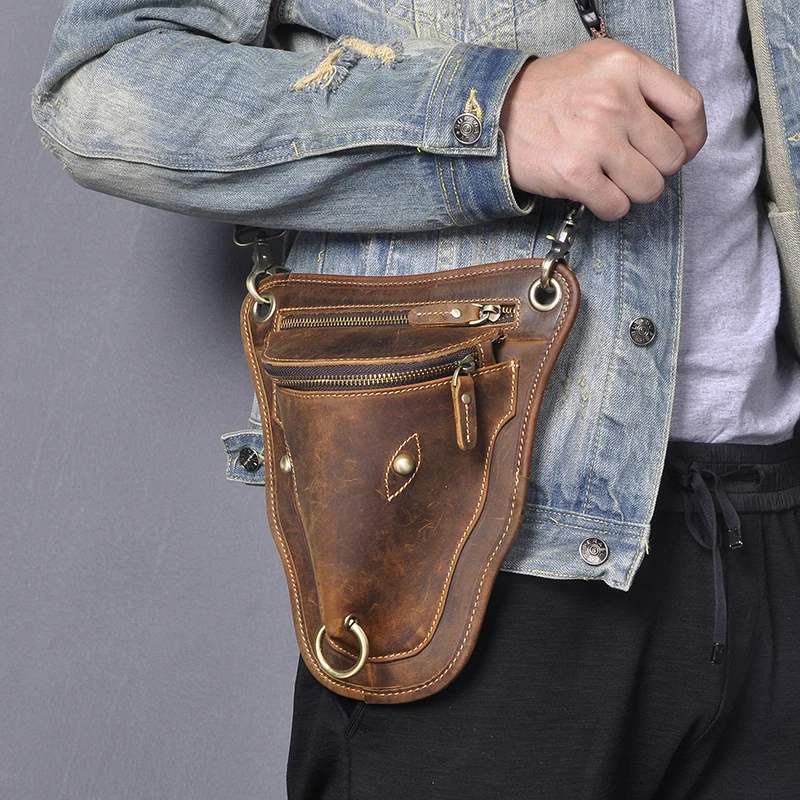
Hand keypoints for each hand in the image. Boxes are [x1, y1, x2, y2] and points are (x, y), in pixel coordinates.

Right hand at [499, 39, 706, 220]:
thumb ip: (638, 84)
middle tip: (633, 165)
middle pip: (672, 156)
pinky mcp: (576, 175)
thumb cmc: (546, 93)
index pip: (689, 108)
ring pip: (649, 187)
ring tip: (612, 179)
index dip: (692, 138)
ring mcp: (596, 140)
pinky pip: (617, 206)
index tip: (682, 148)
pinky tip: (593, 192)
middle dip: (656, 169)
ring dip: (633, 191)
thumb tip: (675, 126)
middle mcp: (615, 101)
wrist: (494, 114)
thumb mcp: (597, 63)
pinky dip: (609, 206)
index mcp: (625, 67)